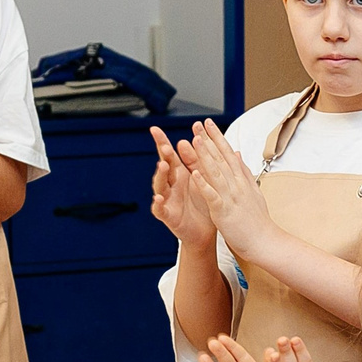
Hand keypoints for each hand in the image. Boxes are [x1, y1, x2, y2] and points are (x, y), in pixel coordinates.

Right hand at [150, 127, 215, 249]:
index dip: (162, 142)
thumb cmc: (204, 204)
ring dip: (160, 175)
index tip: (155, 129)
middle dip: (162, 156)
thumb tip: (193, 139)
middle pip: (163, 168)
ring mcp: (168, 200)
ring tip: (162, 165)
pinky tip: (158, 198)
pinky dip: (157, 204)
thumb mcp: (202, 180)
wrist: (206, 232)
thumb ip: (197, 161)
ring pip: (159, 185)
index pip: (169, 155)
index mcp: (180, 175)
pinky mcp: (168, 216)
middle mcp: (171, 185)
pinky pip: (160, 209)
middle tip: (165, 145)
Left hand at [181, 119, 274, 256]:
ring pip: (216, 172)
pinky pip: (212, 196)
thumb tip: (237, 153)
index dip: (217, 137)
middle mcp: (236, 185)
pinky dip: (204, 185)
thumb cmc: (257, 220)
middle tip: (197, 124)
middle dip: (209, 140)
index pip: (227, 154)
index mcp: (241, 180)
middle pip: (221, 159)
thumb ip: (243, 172)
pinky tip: (195, 174)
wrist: (264, 241)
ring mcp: (231, 197)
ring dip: (205, 156)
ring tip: (195, 140)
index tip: (208, 123)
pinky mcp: (224, 211)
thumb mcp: (252, 191)